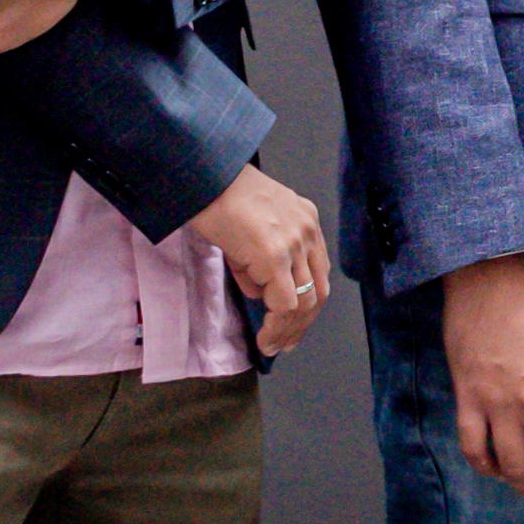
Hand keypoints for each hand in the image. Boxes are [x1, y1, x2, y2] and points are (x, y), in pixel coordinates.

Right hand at [184, 165, 329, 354]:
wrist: (205, 178)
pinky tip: (264, 338)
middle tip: (284, 344)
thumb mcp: (249, 230)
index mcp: (305, 221)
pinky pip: (284, 303)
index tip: (293, 326)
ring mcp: (294, 243)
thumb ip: (259, 263)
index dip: (307, 304)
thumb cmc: (218, 197)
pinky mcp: (275, 256)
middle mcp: (307, 231)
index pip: (317, 273)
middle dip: (302, 324)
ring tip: (272, 345)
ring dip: (289, 330)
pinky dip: (277, 326)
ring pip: (305, 302)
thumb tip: (262, 293)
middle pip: (318, 291)